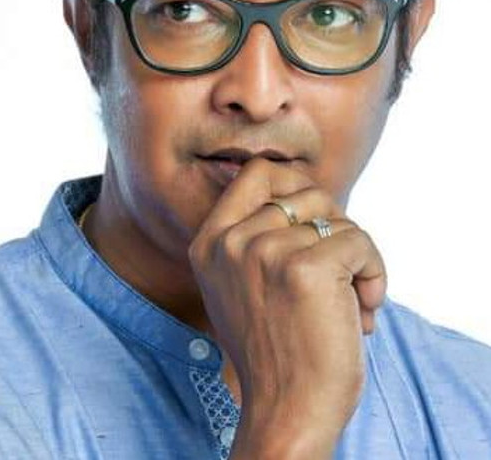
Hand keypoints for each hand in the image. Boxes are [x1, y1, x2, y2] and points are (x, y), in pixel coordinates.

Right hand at [188, 157, 386, 458]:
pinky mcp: (305, 268)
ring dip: (358, 256)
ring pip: (338, 218)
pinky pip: (360, 242)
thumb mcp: (242, 286)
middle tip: (343, 270)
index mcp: (209, 243)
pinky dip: (376, 273)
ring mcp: (264, 251)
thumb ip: (258, 237)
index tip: (319, 220)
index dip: (296, 184)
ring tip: (356, 299)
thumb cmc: (277, 351)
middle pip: (306, 192)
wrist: (286, 413)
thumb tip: (309, 192)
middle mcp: (230, 242)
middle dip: (337, 226)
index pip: (256, 172)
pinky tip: (366, 309)